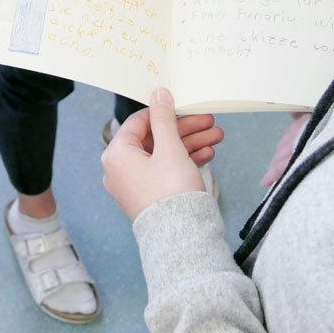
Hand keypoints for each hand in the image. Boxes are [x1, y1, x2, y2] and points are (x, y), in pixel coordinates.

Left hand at [101, 88, 223, 221]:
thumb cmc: (171, 192)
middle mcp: (120, 169)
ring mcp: (134, 185)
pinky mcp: (149, 196)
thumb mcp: (170, 148)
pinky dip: (184, 161)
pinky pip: (165, 171)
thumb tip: (159, 94)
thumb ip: (164, 118)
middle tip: (208, 122)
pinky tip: (207, 154)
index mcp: (116, 155)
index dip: (164, 112)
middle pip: (155, 139)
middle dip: (185, 129)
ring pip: (164, 155)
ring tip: (216, 137)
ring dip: (190, 144)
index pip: (138, 122)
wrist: (181, 238)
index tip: (184, 107)